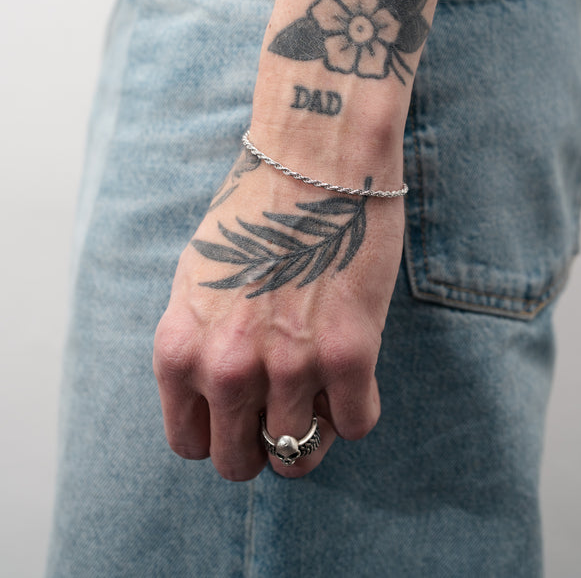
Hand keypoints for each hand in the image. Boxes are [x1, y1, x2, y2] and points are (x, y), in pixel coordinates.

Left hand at [153, 157, 403, 479]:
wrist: (311, 162)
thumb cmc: (254, 214)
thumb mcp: (195, 281)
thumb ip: (194, 345)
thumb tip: (214, 394)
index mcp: (179, 351)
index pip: (189, 444)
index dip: (218, 434)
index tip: (242, 415)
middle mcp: (225, 368)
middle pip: (238, 462)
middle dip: (260, 444)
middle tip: (282, 410)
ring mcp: (287, 366)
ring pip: (298, 457)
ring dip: (311, 433)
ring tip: (319, 393)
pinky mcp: (348, 354)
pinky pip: (356, 424)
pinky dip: (355, 408)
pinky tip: (352, 372)